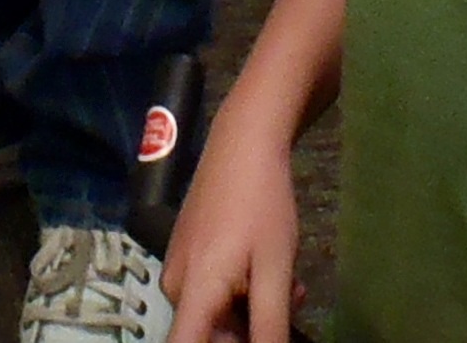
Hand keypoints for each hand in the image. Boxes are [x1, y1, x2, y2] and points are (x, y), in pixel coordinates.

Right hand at [160, 123, 301, 342]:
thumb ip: (270, 325)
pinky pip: (212, 292)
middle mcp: (175, 287)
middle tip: (291, 305)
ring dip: (251, 312)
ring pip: (215, 314)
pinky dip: (241, 293)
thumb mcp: (275, 270)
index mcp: (194, 293)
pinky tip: (270, 272)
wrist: (242, 143)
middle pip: (208, 335)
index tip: (247, 340)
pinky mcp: (186, 255)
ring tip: (290, 286)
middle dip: (250, 333)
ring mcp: (179, 269)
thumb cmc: (262, 204)